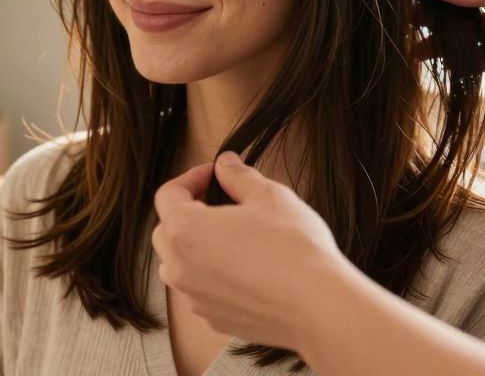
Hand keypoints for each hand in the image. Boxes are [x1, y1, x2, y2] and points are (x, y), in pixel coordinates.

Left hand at [152, 152, 343, 351]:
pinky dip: (213, 277)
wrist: (318, 306)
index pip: (167, 195)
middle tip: (221, 204)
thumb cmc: (293, 248)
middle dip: (187, 213)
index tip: (214, 176)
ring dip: (196, 247)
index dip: (190, 178)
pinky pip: (201, 291)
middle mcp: (180, 268)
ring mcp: (195, 298)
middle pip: (166, 232)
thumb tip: (225, 164)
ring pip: (180, 265)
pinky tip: (246, 270)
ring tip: (233, 238)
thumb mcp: (268, 196)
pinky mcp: (214, 320)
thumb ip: (238, 177)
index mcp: (185, 231)